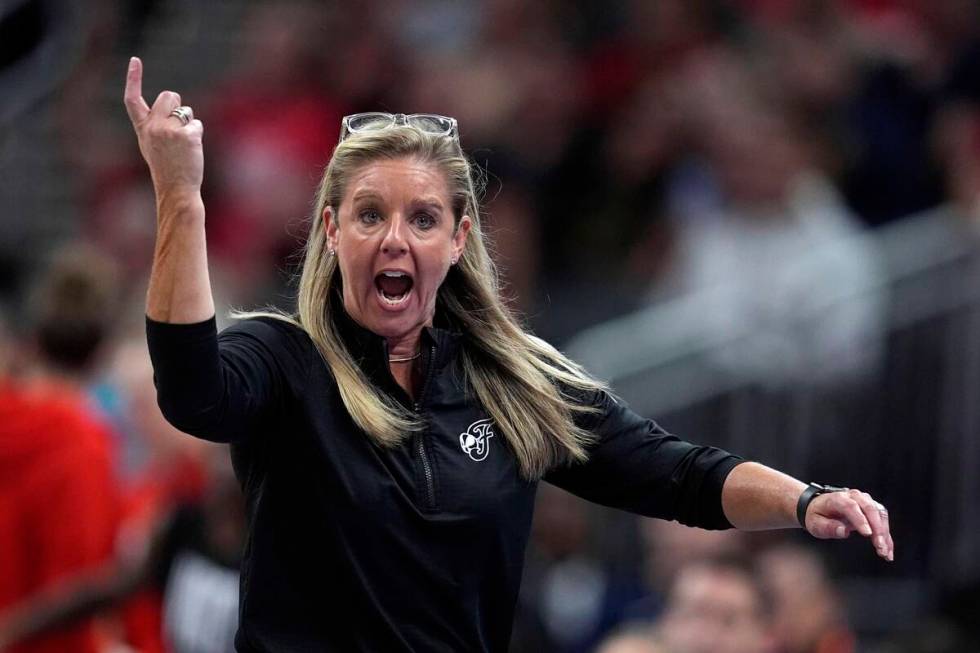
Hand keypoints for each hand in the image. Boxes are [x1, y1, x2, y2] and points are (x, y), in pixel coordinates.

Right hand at [123, 57, 203, 192]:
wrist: (175, 189)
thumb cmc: (166, 169)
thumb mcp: (152, 145)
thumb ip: (156, 125)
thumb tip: (172, 108)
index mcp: (142, 129)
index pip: (133, 100)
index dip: (133, 78)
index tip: (135, 60)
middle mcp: (153, 127)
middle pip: (168, 96)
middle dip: (176, 106)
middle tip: (177, 128)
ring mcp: (169, 131)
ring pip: (184, 109)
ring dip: (188, 121)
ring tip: (183, 144)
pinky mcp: (187, 135)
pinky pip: (197, 124)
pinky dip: (197, 135)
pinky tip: (191, 150)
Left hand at [805, 488, 893, 560]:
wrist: (819, 506)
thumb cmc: (817, 516)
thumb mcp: (815, 523)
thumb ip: (828, 527)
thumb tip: (844, 532)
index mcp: (838, 498)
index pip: (851, 507)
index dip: (860, 520)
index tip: (867, 534)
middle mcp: (854, 496)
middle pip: (870, 509)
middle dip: (877, 529)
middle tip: (880, 547)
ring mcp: (865, 501)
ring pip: (880, 515)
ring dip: (885, 534)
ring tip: (885, 552)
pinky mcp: (872, 509)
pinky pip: (883, 521)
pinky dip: (887, 537)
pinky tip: (888, 551)